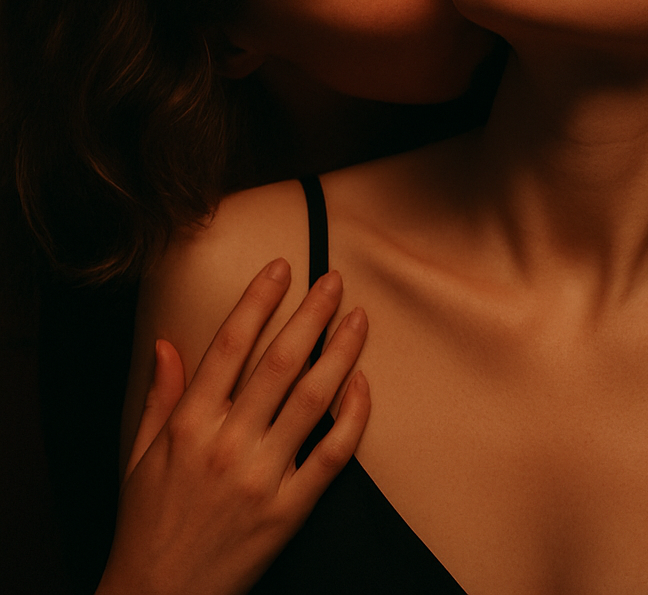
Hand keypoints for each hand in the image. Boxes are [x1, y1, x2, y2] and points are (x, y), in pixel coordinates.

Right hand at [96, 258, 368, 594]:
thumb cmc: (148, 525)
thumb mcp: (139, 457)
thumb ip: (160, 396)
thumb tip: (167, 342)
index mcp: (188, 425)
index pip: (229, 346)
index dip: (258, 301)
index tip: (281, 268)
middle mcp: (226, 445)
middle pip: (279, 363)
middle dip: (311, 314)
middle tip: (334, 280)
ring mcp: (260, 478)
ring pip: (311, 400)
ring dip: (340, 353)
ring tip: (358, 318)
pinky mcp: (289, 511)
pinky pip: (332, 455)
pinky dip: (353, 417)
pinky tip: (363, 384)